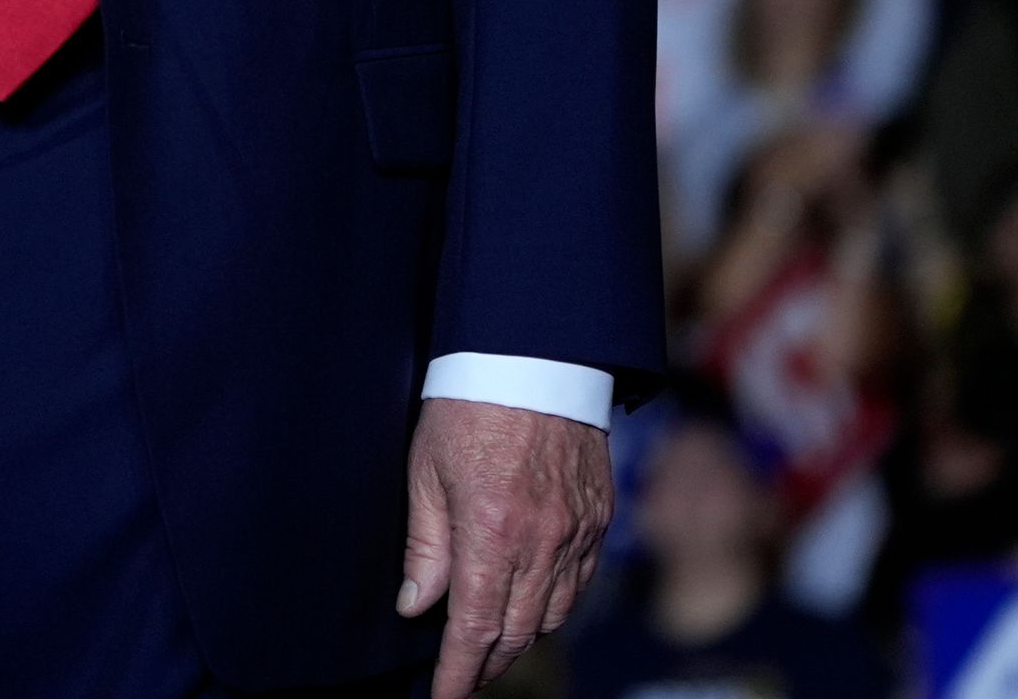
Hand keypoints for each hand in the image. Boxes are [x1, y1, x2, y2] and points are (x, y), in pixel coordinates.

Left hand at [397, 397, 611, 697]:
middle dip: (489, 664)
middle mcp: (543, 540)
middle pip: (518, 631)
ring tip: (494, 649)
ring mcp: (577, 531)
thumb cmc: (469, 403)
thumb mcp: (426, 468)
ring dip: (523, 639)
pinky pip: (579, 583)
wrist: (535, 353)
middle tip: (464, 678)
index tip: (445, 696)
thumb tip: (417, 605)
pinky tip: (533, 607)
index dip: (459, 671)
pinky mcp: (599, 517)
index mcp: (492, 530)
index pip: (476, 627)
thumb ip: (425, 544)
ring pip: (554, 614)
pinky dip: (555, 606)